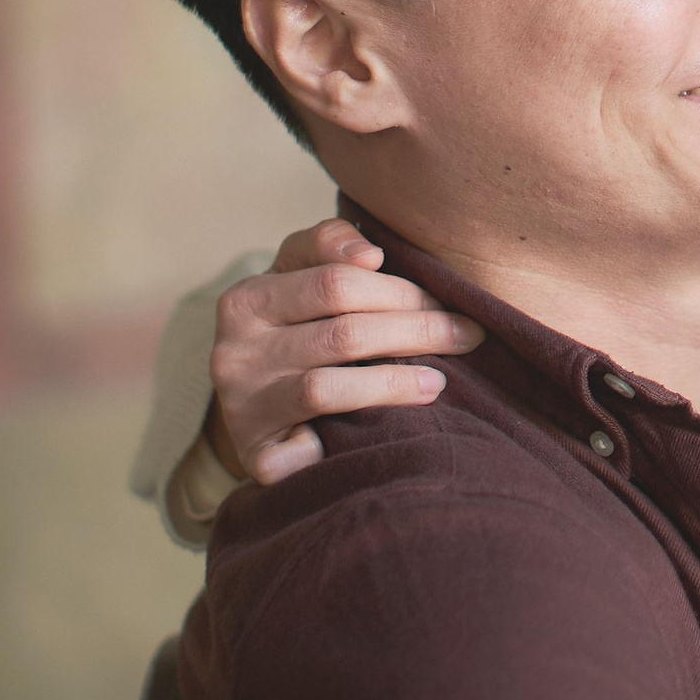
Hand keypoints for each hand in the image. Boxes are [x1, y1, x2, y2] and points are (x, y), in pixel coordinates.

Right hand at [206, 218, 484, 484]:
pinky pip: (293, 456)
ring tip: (439, 382)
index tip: (448, 302)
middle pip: (342, 335)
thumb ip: (328, 244)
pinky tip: (370, 440)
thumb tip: (370, 254)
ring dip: (394, 383)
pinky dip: (328, 449)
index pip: (337, 284)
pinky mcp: (253, 456)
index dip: (404, 292)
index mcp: (247, 299)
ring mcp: (240, 408)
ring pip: (324, 389)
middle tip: (465, 337)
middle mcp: (234, 352)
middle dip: (416, 332)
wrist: (251, 407)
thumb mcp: (297, 275)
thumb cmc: (294, 329)